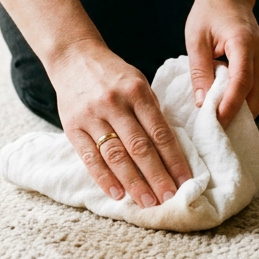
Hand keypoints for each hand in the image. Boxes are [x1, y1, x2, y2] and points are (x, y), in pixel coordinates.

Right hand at [46, 40, 192, 206]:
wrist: (73, 56)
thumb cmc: (113, 74)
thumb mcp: (137, 82)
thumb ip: (150, 112)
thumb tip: (168, 150)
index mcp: (137, 92)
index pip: (160, 132)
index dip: (174, 160)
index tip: (185, 181)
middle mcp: (115, 103)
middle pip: (139, 147)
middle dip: (156, 176)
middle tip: (169, 199)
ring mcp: (92, 116)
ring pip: (116, 156)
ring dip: (133, 183)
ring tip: (147, 202)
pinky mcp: (72, 126)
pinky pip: (90, 157)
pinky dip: (104, 178)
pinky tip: (117, 194)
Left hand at [186, 0, 258, 124]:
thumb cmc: (209, 11)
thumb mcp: (196, 38)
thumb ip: (199, 70)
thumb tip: (202, 103)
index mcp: (243, 42)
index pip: (242, 80)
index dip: (231, 104)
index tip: (217, 121)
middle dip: (241, 114)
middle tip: (219, 130)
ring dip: (246, 110)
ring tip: (223, 122)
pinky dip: (248, 101)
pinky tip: (230, 108)